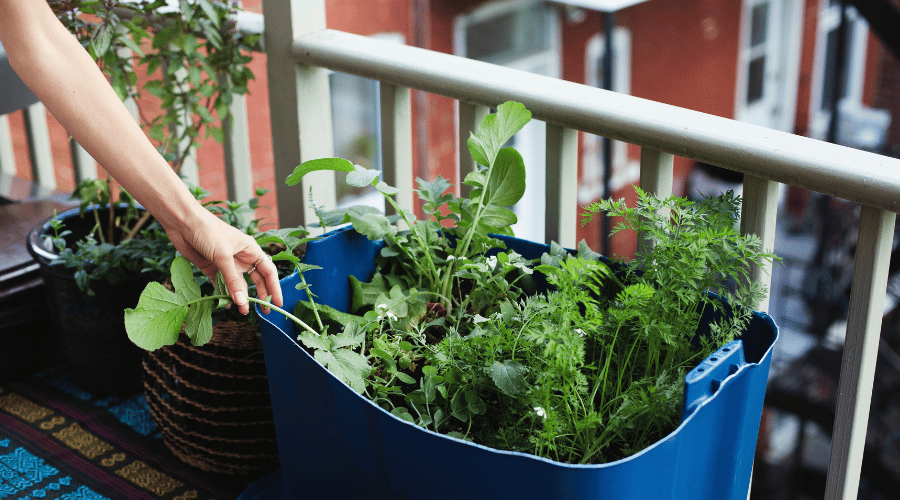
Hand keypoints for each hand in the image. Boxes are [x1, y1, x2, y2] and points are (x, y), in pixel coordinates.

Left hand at [163, 209, 282, 314]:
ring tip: (243, 311)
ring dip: (241, 297)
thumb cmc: (208, 230)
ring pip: (238, 285)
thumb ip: (233, 280)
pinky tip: (226, 303)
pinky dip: (224, 295)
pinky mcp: (212, 268)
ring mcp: (226, 264)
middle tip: (264, 312)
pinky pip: (221, 285)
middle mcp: (241, 257)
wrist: (183, 222)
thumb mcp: (223, 256)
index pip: (268, 272)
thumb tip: (242, 301)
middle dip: (261, 295)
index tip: (278, 303)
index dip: (275, 287)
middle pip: (256, 280)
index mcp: (250, 250)